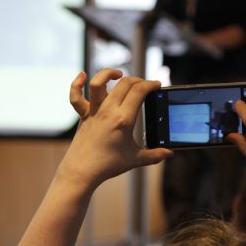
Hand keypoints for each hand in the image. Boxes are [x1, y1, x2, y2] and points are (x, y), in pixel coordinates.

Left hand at [59, 69, 171, 189]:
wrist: (82, 172)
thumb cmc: (108, 166)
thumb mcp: (136, 159)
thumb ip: (155, 155)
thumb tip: (169, 153)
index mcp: (123, 119)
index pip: (139, 92)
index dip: (151, 84)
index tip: (157, 85)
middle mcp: (108, 111)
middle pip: (124, 84)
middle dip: (138, 80)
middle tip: (145, 86)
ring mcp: (94, 112)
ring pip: (98, 83)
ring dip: (109, 73)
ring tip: (118, 74)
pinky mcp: (84, 116)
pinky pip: (76, 97)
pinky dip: (76, 84)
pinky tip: (82, 75)